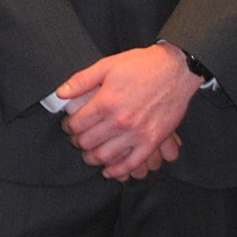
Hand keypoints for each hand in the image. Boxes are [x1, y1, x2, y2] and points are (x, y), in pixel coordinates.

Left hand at [54, 43, 198, 180]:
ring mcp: (136, 133)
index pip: (77, 124)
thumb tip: (60, 93)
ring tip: (90, 154)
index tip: (69, 126)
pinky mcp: (152, 141)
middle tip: (78, 140)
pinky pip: (131, 164)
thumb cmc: (141, 65)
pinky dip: (117, 171)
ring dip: (93, 158)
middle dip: (78, 143)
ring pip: (105, 156)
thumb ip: (81, 80)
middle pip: (88, 142)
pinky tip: (109, 170)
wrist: (175, 70)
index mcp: (106, 102)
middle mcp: (119, 121)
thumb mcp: (107, 65)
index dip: (69, 127)